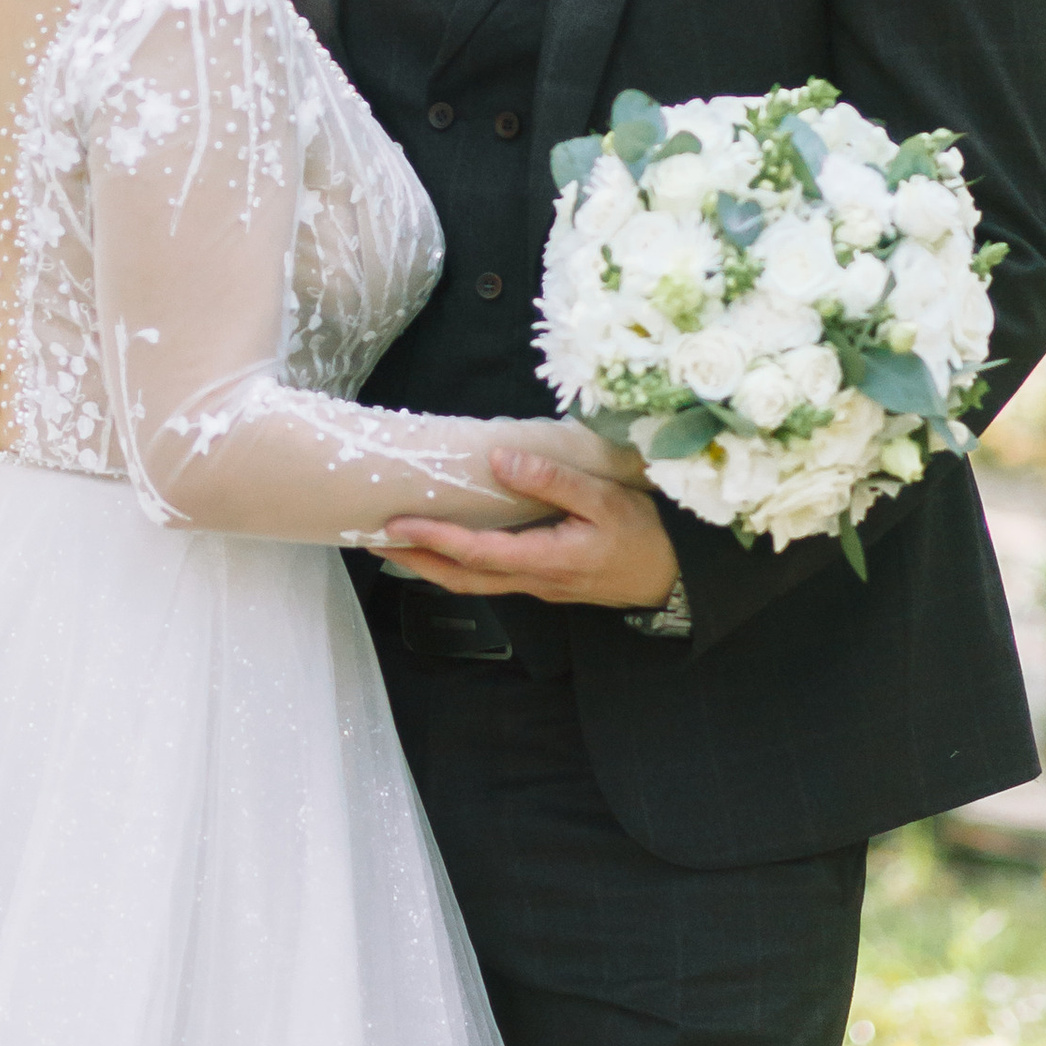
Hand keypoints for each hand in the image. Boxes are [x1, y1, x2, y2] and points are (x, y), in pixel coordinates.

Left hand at [381, 445, 679, 609]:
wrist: (674, 579)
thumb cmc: (645, 536)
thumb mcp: (606, 499)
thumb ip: (554, 480)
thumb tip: (501, 460)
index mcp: (546, 560)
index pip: (476, 552)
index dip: (433, 540)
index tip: (395, 526)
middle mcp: (533, 580)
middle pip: (460, 579)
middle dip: (413, 562)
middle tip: (371, 542)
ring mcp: (536, 585)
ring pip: (472, 582)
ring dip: (430, 566)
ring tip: (395, 545)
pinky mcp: (542, 581)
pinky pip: (488, 577)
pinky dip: (457, 564)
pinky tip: (446, 547)